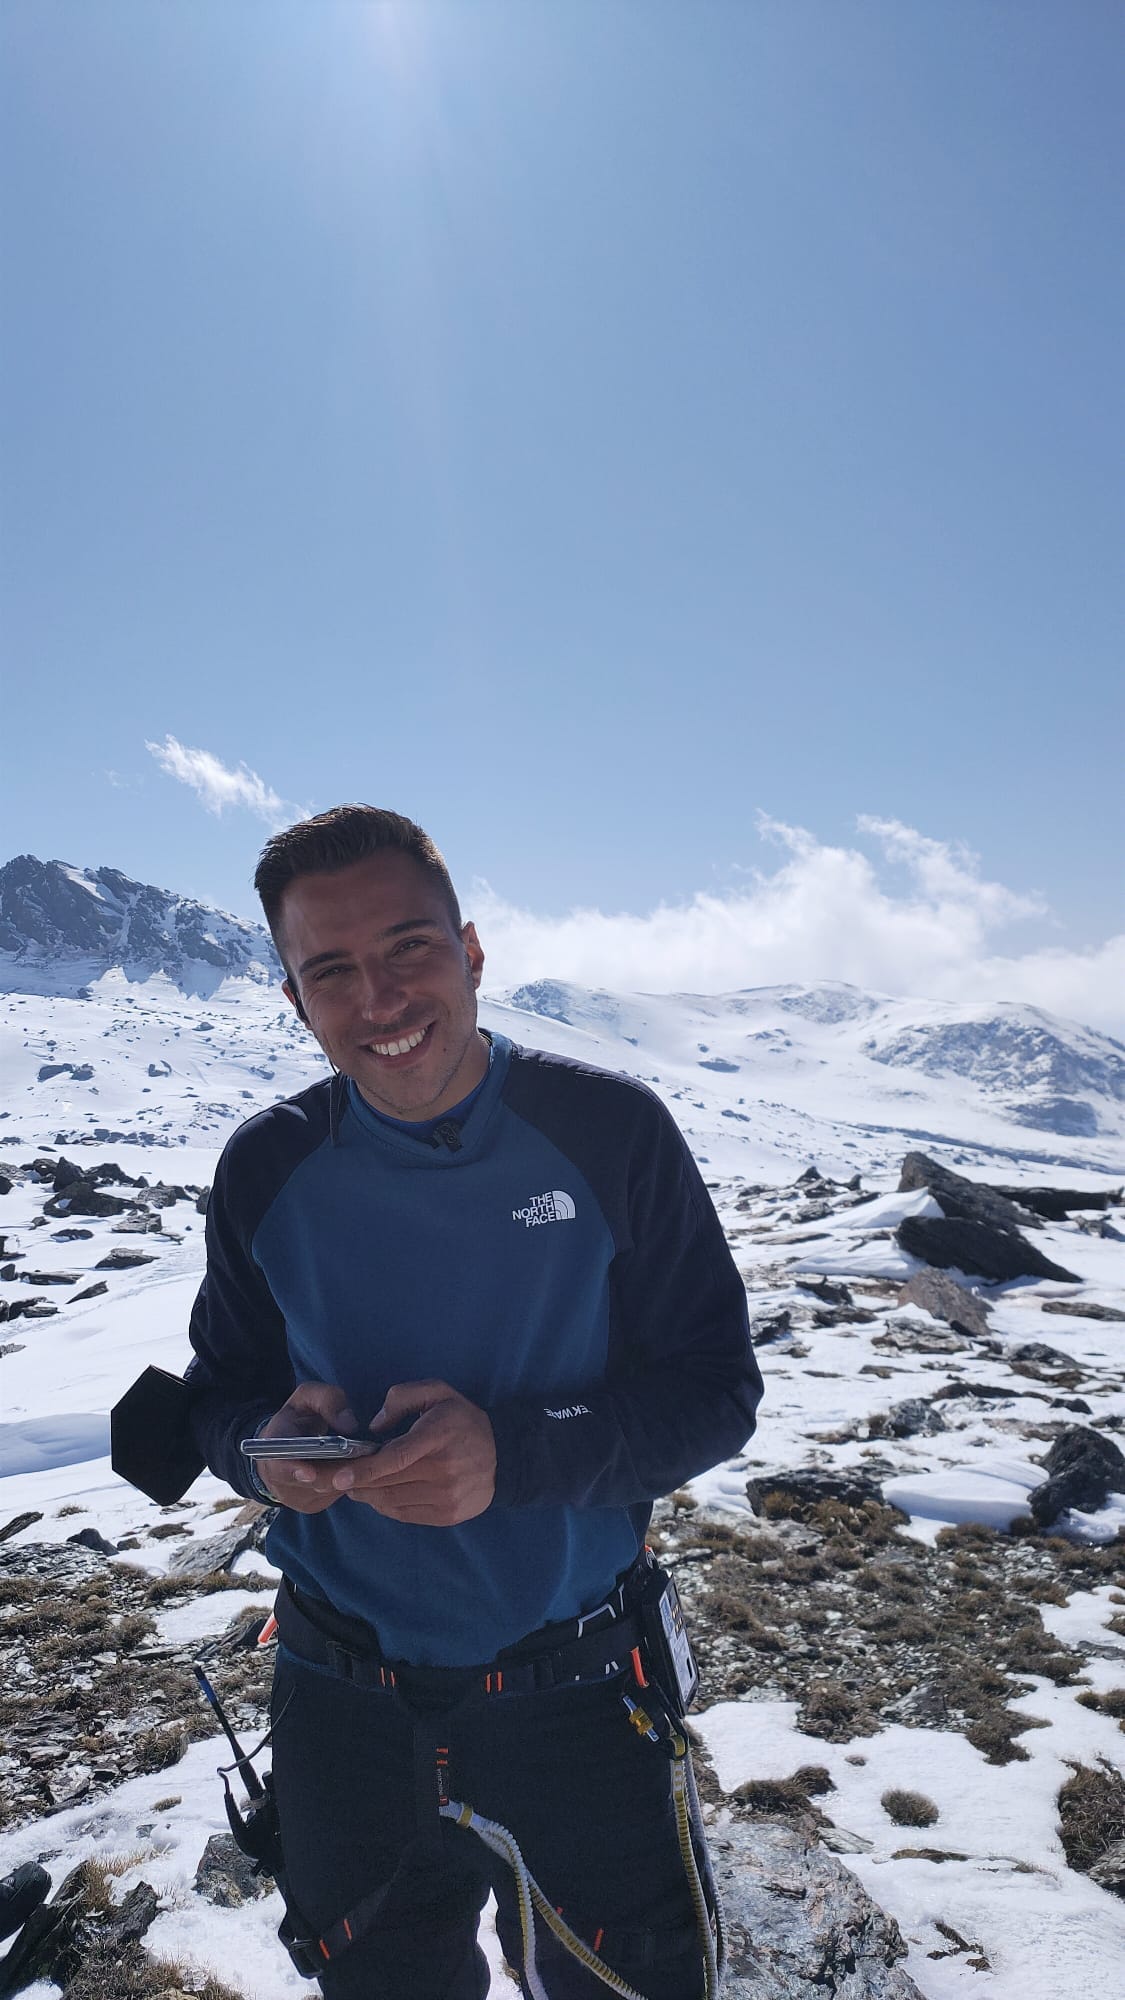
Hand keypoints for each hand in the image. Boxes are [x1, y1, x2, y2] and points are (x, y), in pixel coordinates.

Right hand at [253, 1383, 358, 1513]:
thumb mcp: (307, 1397)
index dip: (293, 1470)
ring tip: (362, 1459)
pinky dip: (347, 1482)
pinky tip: (357, 1468)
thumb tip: (349, 1424)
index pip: (277, 1465)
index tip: (309, 1472)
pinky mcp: (310, 1505)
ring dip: (346, 1476)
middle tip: (361, 1458)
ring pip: (327, 1490)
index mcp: (272, 1448)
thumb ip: (327, 1400)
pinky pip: (333, 1496)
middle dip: (337, 1471)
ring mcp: (294, 1496)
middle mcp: (278, 1479)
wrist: (281, 1446)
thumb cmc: (296, 1418)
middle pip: (312, 1481)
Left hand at [330, 1380, 496, 1526]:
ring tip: (356, 1485)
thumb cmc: (463, 1421)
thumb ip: (402, 1398)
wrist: (504, 1456)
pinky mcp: (447, 1515)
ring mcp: (447, 1497)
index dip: (365, 1469)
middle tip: (337, 1476)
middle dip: (356, 1482)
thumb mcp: (438, 1392)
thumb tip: (375, 1427)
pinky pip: (404, 1515)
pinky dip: (385, 1505)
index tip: (340, 1476)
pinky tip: (379, 1494)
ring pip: (392, 1501)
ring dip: (368, 1495)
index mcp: (438, 1436)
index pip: (397, 1457)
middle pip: (388, 1482)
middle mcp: (443, 1471)